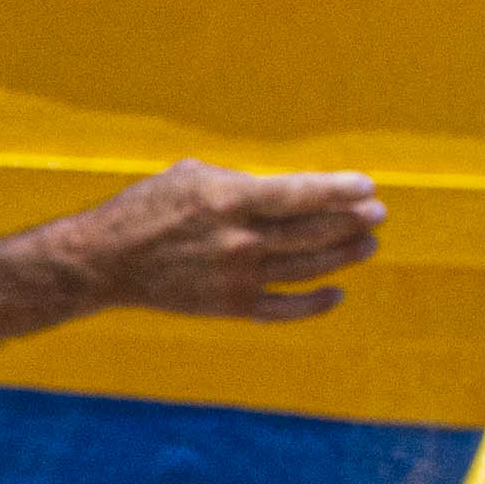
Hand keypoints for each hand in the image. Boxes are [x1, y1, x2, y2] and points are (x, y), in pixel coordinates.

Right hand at [66, 163, 382, 325]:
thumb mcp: (191, 175)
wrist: (107, 261)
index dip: (339, 190)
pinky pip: (285, 309)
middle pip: (314, 232)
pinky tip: (336, 292)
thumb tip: (285, 191)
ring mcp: (238, 277)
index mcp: (230, 200)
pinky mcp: (231, 306)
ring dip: (344, 256)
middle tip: (376, 214)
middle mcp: (240, 240)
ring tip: (368, 245)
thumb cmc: (147, 208)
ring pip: (308, 268)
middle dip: (352, 221)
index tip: (366, 186)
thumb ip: (241, 182)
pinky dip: (315, 303)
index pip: (300, 194)